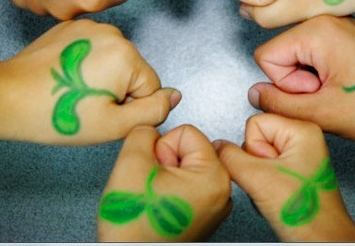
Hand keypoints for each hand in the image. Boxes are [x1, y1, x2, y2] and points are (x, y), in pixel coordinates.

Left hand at [0, 19, 178, 144]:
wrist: (6, 97)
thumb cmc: (57, 114)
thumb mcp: (113, 125)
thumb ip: (152, 111)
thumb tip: (175, 95)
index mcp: (126, 54)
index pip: (151, 87)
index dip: (129, 106)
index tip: (101, 111)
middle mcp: (113, 32)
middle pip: (133, 70)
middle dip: (116, 90)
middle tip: (86, 104)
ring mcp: (90, 26)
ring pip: (114, 60)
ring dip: (101, 77)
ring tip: (73, 91)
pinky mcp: (72, 27)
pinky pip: (94, 49)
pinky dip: (85, 64)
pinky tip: (65, 77)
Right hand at [97, 124, 231, 240]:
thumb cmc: (134, 226)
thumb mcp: (132, 161)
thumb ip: (144, 132)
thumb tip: (151, 127)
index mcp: (214, 176)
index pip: (185, 132)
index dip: (162, 148)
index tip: (155, 172)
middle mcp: (223, 192)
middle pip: (188, 149)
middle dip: (165, 162)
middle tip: (154, 187)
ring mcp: (215, 205)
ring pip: (185, 166)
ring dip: (166, 177)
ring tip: (156, 198)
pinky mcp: (205, 215)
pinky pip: (186, 185)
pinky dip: (170, 190)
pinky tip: (160, 206)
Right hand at [215, 113, 354, 240]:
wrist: (321, 240)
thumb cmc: (306, 212)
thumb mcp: (258, 178)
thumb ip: (230, 157)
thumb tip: (217, 146)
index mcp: (303, 129)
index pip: (255, 123)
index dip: (253, 149)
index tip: (269, 169)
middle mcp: (304, 138)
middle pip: (256, 139)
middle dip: (255, 165)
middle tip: (273, 182)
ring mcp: (300, 156)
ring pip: (258, 157)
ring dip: (259, 178)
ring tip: (276, 191)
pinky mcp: (295, 172)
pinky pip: (265, 170)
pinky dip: (264, 185)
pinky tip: (276, 196)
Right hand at [249, 15, 354, 143]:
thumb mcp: (324, 112)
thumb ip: (280, 104)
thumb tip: (255, 94)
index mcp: (315, 30)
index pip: (265, 56)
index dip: (286, 84)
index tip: (317, 93)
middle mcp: (324, 20)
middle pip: (281, 54)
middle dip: (299, 82)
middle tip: (333, 94)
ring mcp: (338, 26)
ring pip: (299, 58)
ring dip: (313, 81)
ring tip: (344, 91)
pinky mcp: (348, 36)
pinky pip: (317, 56)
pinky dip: (326, 75)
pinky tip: (350, 86)